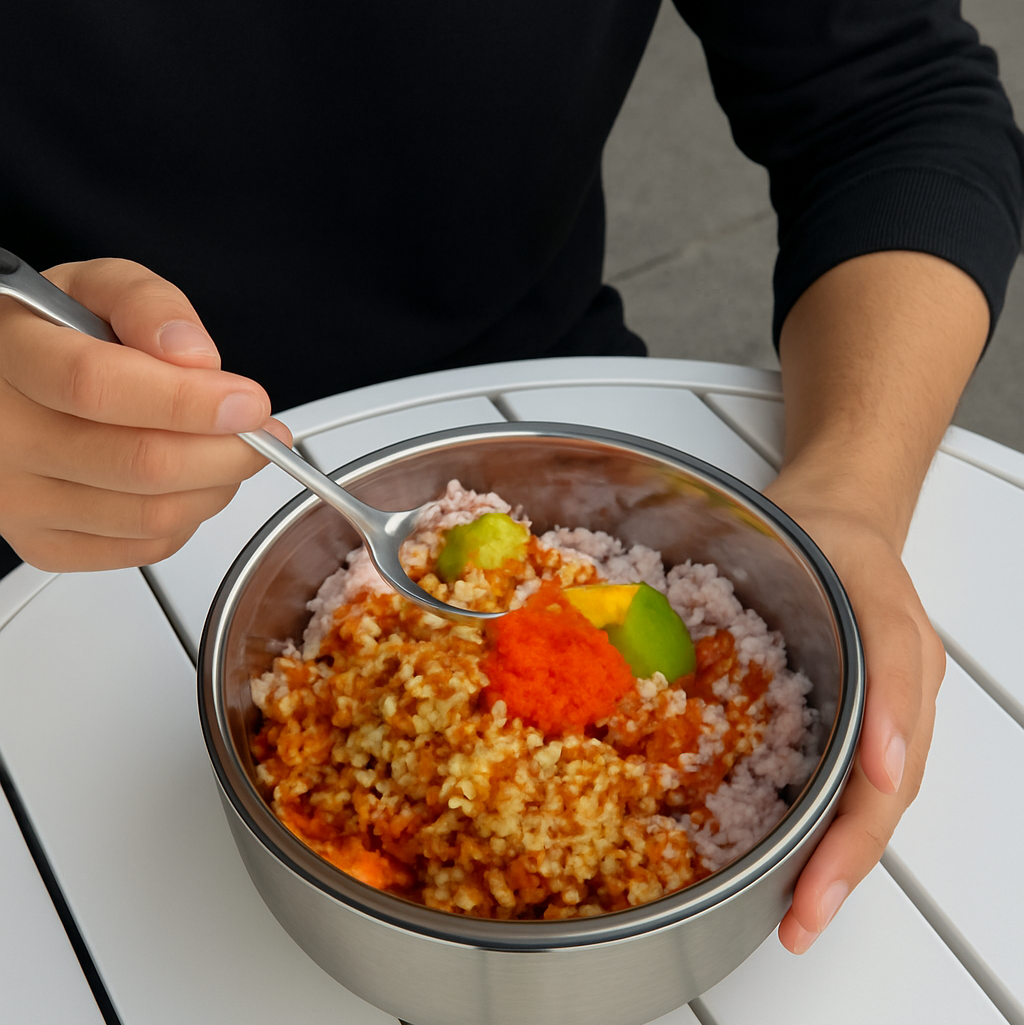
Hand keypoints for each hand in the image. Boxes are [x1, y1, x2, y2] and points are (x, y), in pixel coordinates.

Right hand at [0, 258, 291, 570]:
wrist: (10, 383)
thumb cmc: (56, 336)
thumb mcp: (97, 290)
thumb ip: (148, 305)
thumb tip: (192, 355)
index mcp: (8, 356)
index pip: (98, 386)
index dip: (188, 401)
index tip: (247, 402)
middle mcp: (3, 437)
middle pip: (139, 463)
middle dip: (226, 451)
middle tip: (261, 431)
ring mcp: (19, 500)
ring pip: (151, 514)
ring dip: (217, 485)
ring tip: (230, 450)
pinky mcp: (44, 544)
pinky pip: (145, 547)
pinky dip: (190, 517)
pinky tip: (191, 481)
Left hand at [762, 474, 945, 952]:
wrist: (834, 517)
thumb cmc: (828, 534)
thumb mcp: (835, 553)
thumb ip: (869, 646)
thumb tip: (877, 760)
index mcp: (900, 651)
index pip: (890, 737)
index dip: (860, 803)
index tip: (832, 854)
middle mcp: (901, 692)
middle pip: (881, 793)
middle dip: (843, 859)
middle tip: (804, 915)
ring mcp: (882, 712)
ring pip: (868, 800)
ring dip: (836, 859)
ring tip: (800, 911)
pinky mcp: (852, 721)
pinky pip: (843, 782)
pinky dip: (821, 829)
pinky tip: (791, 861)